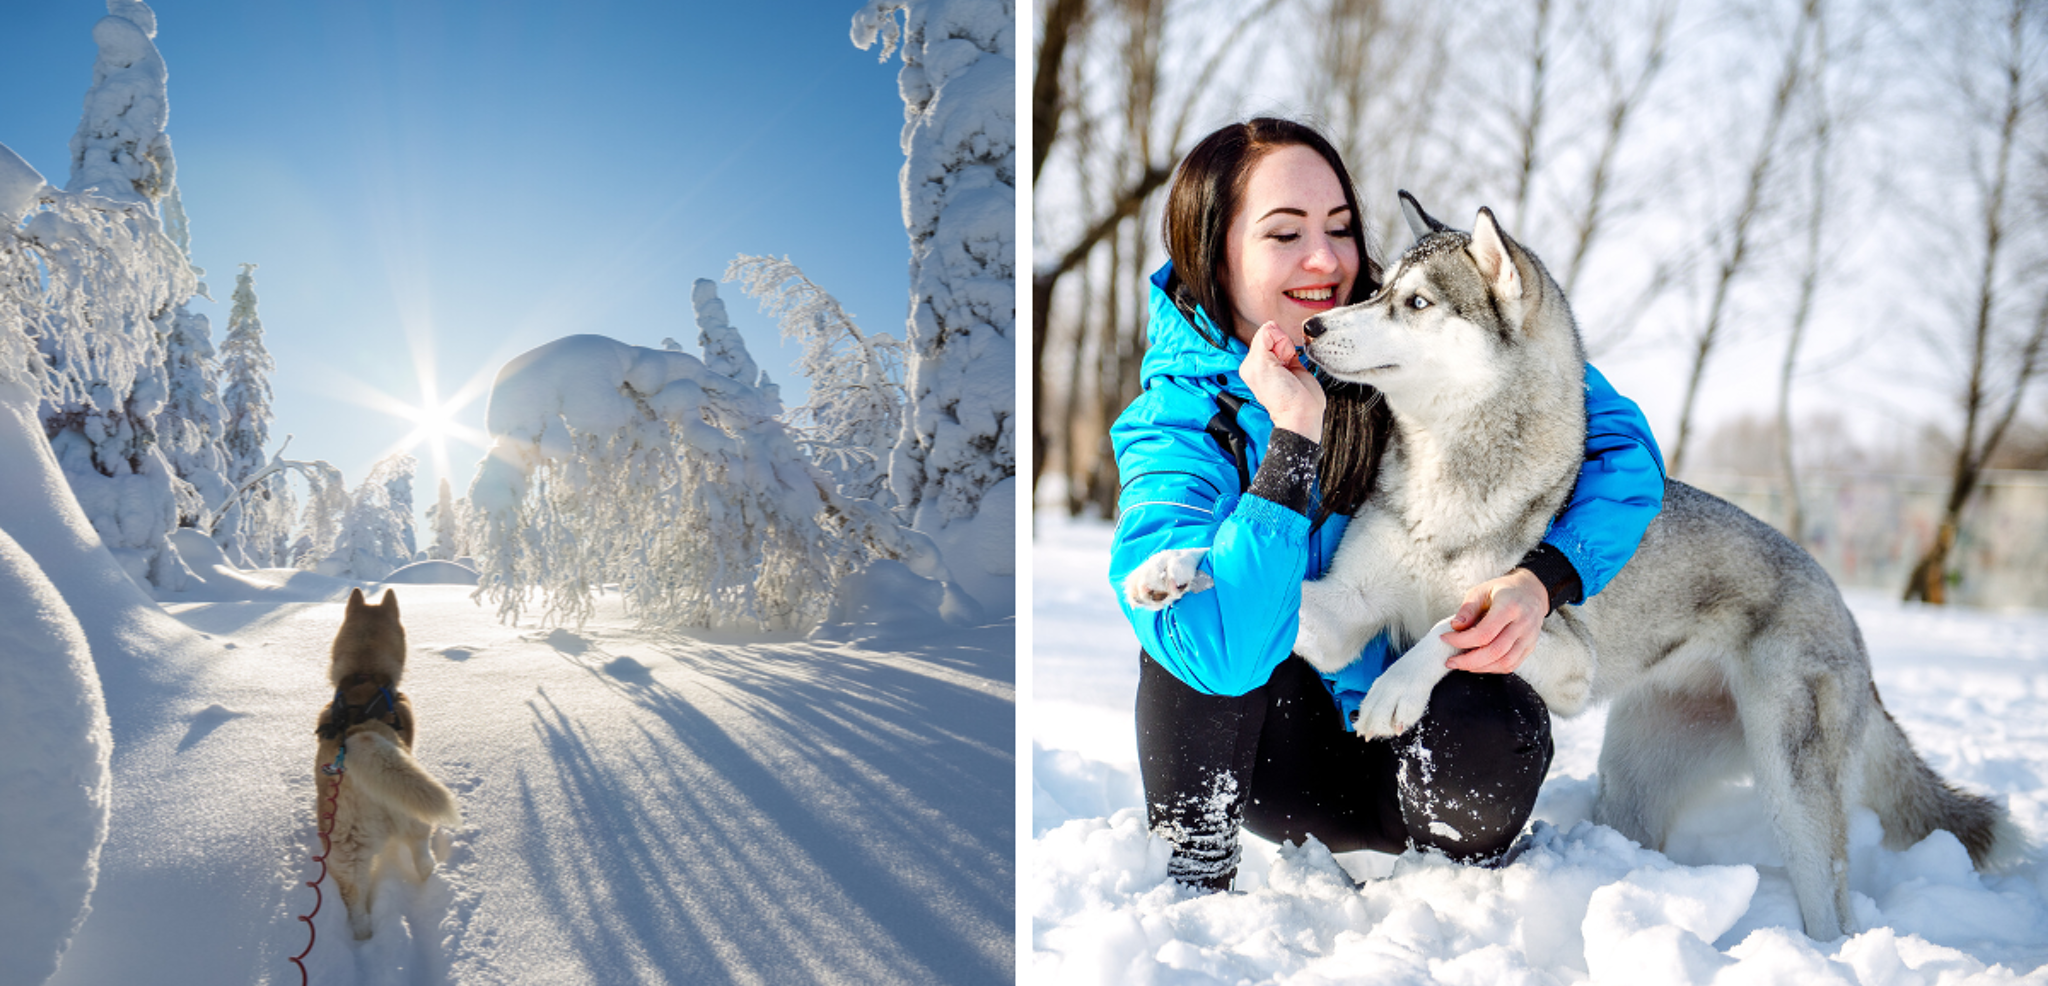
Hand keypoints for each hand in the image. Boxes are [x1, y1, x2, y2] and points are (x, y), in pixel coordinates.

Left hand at [1239, 321, 1324, 437]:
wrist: (1302, 411)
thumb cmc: (1281, 397)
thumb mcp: (1262, 365)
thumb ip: (1263, 340)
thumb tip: (1271, 326)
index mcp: (1250, 363)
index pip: (1262, 335)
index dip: (1273, 342)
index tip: (1276, 358)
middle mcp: (1262, 362)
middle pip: (1274, 336)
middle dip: (1282, 345)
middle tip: (1284, 365)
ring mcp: (1279, 362)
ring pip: (1285, 340)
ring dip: (1290, 349)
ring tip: (1290, 367)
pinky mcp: (1293, 363)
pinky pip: (1295, 346)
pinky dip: (1297, 350)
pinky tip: (1295, 364)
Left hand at [1439, 568, 1546, 673]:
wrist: (1532, 591)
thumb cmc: (1502, 590)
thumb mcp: (1481, 590)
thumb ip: (1468, 608)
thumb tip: (1455, 626)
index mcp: (1510, 606)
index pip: (1484, 633)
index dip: (1462, 640)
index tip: (1445, 638)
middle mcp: (1523, 624)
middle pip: (1494, 652)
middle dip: (1468, 661)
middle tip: (1450, 661)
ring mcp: (1529, 637)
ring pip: (1504, 663)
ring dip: (1480, 668)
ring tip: (1462, 664)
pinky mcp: (1530, 647)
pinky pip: (1511, 665)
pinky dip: (1492, 669)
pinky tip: (1478, 665)